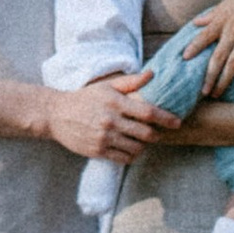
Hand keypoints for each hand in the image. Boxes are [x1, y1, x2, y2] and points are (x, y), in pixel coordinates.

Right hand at [45, 75, 181, 166]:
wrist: (56, 114)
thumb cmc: (84, 98)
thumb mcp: (106, 86)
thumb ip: (130, 82)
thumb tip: (152, 74)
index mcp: (114, 102)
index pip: (147, 112)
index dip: (165, 118)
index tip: (176, 122)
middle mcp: (110, 121)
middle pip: (145, 133)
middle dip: (156, 135)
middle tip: (159, 133)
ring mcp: (104, 138)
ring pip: (136, 148)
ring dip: (144, 146)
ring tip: (142, 140)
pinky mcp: (98, 151)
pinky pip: (123, 158)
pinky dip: (132, 155)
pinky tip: (131, 148)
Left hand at [186, 0, 233, 93]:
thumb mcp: (228, 3)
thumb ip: (211, 15)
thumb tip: (195, 22)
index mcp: (222, 21)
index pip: (204, 36)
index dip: (194, 47)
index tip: (184, 58)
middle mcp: (232, 32)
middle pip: (217, 58)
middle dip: (209, 76)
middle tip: (203, 92)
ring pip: (232, 65)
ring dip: (224, 81)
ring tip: (216, 94)